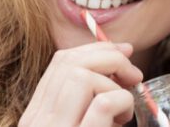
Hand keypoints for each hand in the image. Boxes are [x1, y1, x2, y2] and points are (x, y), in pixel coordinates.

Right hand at [18, 42, 142, 126]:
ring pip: (82, 77)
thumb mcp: (77, 124)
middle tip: (133, 74)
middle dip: (109, 57)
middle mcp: (37, 121)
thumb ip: (86, 102)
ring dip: (114, 85)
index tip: (122, 53)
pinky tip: (123, 118)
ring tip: (124, 109)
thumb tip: (122, 62)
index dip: (95, 49)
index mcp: (36, 115)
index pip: (59, 63)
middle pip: (69, 63)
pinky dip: (123, 102)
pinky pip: (104, 104)